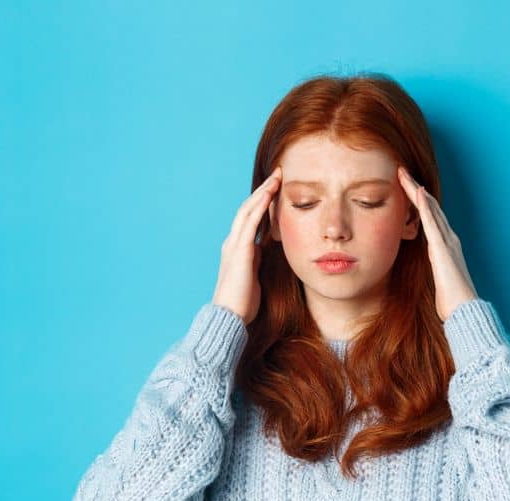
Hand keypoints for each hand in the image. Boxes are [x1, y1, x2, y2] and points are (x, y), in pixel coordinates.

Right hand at [212, 167, 280, 324]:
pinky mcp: (239, 252)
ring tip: (276, 178)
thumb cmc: (244, 301)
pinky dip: (258, 208)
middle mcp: (234, 242)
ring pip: (248, 211)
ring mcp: (234, 245)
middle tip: (279, 173)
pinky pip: (249, 224)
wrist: (230, 317)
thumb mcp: (256, 275)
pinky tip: (269, 196)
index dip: (265, 201)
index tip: (279, 187)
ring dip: (262, 193)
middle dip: (264, 190)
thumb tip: (268, 250)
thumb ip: (260, 260)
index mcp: (239, 247)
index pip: (252, 217)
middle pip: (249, 208)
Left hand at [397, 166, 478, 320]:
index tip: (405, 188)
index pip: (430, 218)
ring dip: (417, 190)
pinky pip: (432, 222)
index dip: (418, 202)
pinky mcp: (442, 248)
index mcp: (446, 247)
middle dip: (416, 189)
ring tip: (404, 175)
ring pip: (431, 209)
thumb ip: (434, 271)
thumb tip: (429, 274)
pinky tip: (417, 191)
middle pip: (430, 208)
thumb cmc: (452, 300)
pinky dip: (425, 205)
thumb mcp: (439, 281)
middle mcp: (449, 239)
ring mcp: (447, 242)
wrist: (464, 310)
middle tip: (402, 172)